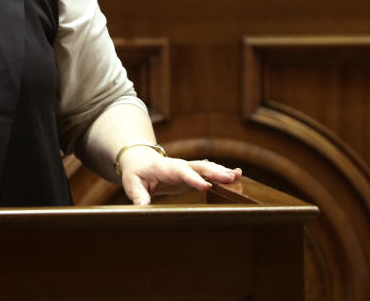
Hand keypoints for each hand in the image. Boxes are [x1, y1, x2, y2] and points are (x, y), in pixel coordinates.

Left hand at [118, 146, 240, 205]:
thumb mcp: (132, 184)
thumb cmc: (135, 174)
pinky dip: (222, 172)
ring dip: (221, 171)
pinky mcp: (192, 172)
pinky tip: (237, 175)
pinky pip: (208, 171)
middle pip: (197, 167)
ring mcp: (186, 167)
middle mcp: (178, 165)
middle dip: (214, 172)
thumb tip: (142, 208)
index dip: (193, 178)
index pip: (180, 172)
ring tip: (238, 176)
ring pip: (205, 167)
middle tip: (231, 178)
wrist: (139, 160)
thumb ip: (138, 196)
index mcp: (163, 167)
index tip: (206, 186)